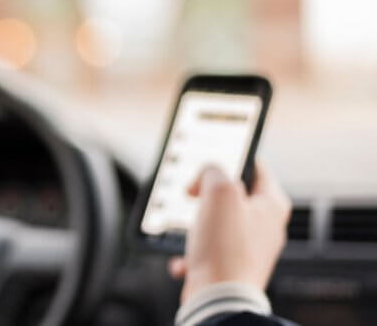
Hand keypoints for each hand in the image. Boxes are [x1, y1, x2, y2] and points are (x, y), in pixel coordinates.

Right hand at [167, 162, 290, 303]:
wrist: (219, 298)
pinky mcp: (233, 269)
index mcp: (273, 205)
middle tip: (194, 194)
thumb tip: (205, 177)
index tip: (214, 157)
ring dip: (197, 225)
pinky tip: (184, 258)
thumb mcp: (219, 191)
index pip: (256, 167)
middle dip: (208, 195)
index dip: (232, 158)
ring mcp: (250, 251)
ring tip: (188, 229)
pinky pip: (209, 253)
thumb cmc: (225, 248)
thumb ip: (213, 171)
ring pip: (219, 225)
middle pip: (234, 196)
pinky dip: (193, 254)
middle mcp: (266, 228)